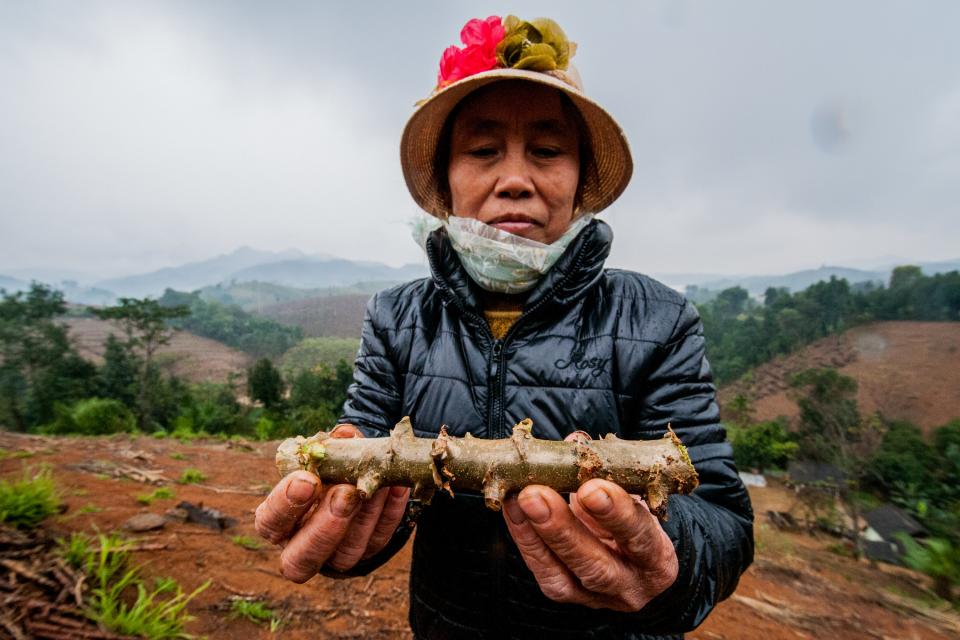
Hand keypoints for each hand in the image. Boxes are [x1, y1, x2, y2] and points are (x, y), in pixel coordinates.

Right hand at [254, 424, 409, 582]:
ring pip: (345, 554)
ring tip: (374, 488)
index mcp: (278, 520)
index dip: (285, 504)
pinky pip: (379, 541)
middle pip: (301, 558)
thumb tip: (345, 435)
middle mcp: (300, 545)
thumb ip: (330, 447)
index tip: (308, 479)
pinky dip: (389, 515)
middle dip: (324, 527)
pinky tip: (396, 488)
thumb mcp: (322, 456)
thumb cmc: (326, 468)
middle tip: (344, 494)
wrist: (353, 479)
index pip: (269, 522)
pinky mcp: (367, 554)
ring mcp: (334, 556)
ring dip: (363, 519)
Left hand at [502, 434, 678, 611]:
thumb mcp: (633, 496)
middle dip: (563, 528)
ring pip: (563, 576)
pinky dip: (524, 539)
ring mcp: (596, 597)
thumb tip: (575, 442)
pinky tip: (513, 510)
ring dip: (536, 534)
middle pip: (596, 565)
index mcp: (657, 559)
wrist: (637, 562)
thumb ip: (609, 472)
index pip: (640, 536)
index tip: (591, 486)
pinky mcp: (567, 596)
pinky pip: (543, 572)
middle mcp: (629, 586)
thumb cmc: (636, 519)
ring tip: (517, 499)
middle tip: (535, 494)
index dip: (616, 512)